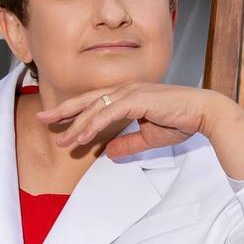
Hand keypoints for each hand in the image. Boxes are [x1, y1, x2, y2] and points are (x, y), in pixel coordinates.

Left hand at [35, 82, 227, 158]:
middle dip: (62, 110)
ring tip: (62, 138)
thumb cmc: (180, 121)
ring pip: (95, 108)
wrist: (203, 113)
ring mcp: (130, 92)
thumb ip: (128, 144)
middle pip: (86, 100)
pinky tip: (82, 135)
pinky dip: (94, 124)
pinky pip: (109, 112)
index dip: (71, 110)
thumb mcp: (148, 137)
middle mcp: (125, 90)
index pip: (92, 102)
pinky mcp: (138, 99)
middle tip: (41, 118)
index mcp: (126, 95)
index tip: (53, 119)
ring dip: (76, 124)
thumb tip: (109, 153)